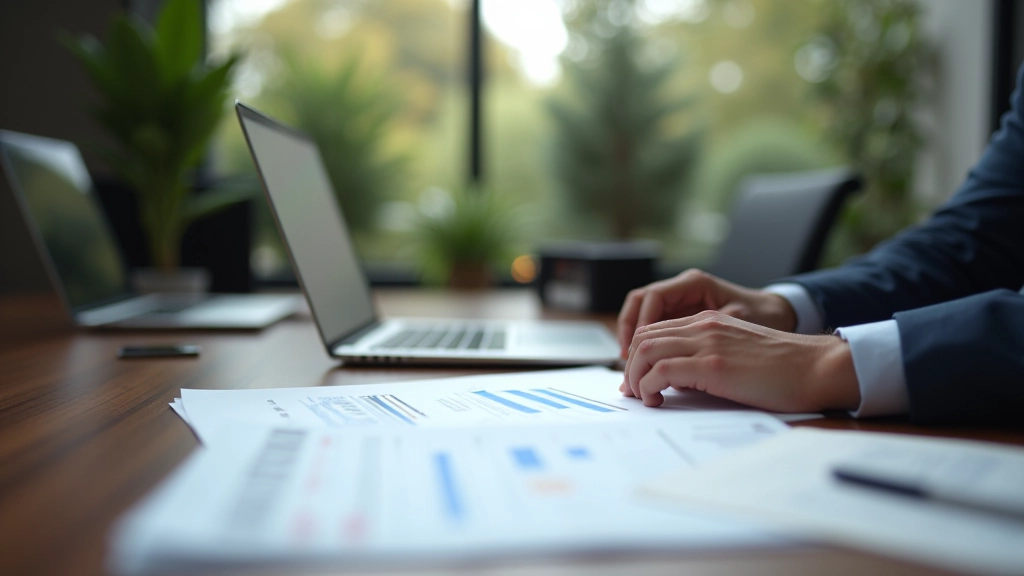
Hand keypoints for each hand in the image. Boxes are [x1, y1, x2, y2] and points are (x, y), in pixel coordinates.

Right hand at [617, 269, 797, 357]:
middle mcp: (684, 289)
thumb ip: (707, 337)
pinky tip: (648, 367)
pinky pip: (657, 329)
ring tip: (633, 369)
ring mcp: (683, 303)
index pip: (651, 298)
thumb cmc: (766, 317)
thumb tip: (680, 356)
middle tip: (627, 364)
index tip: (637, 351)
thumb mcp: (739, 324)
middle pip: (639, 305)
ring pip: (644, 318)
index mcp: (694, 283)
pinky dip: (648, 347)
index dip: (638, 324)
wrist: (784, 316)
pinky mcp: (685, 319)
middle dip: (629, 335)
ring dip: (635, 342)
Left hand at [619, 311, 859, 412]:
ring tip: (643, 398)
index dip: (638, 355)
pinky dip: (648, 387)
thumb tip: (676, 382)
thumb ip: (707, 358)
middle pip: (644, 338)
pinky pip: (661, 371)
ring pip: (645, 351)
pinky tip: (656, 401)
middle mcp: (704, 326)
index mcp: (710, 321)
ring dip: (635, 377)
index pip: (656, 330)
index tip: (637, 379)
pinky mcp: (712, 365)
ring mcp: (707, 343)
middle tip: (632, 392)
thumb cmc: (784, 370)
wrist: (815, 367)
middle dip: (630, 367)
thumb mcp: (736, 355)